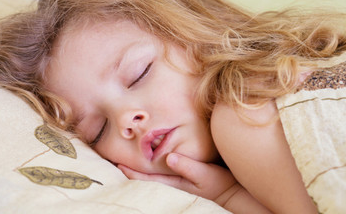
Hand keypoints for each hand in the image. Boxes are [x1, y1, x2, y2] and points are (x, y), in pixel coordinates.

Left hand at [118, 153, 236, 202]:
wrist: (231, 191)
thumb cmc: (218, 184)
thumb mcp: (204, 175)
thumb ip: (188, 166)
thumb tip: (170, 157)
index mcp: (174, 181)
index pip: (147, 178)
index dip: (132, 171)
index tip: (118, 163)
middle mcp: (173, 181)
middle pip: (146, 176)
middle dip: (132, 168)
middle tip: (117, 157)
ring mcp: (178, 179)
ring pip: (153, 173)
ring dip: (141, 166)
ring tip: (129, 155)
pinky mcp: (184, 174)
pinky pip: (164, 169)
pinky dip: (154, 163)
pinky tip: (153, 156)